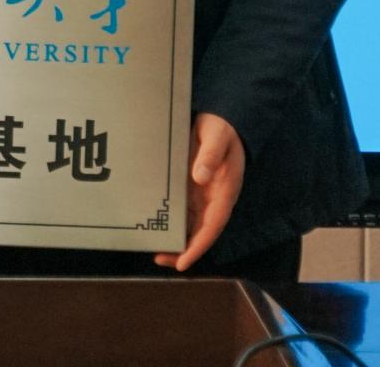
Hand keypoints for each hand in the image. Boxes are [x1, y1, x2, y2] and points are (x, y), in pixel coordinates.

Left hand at [154, 112, 245, 272]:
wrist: (221, 118)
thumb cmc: (222, 128)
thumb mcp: (217, 136)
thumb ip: (210, 155)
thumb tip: (200, 177)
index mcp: (225, 191)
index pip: (213, 226)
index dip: (198, 246)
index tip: (183, 262)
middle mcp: (214, 199)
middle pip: (200, 232)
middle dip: (183, 249)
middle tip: (160, 260)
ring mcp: (203, 195)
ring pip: (190, 225)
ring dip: (176, 239)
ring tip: (154, 250)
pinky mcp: (192, 189)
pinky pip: (183, 211)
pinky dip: (171, 222)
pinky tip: (155, 226)